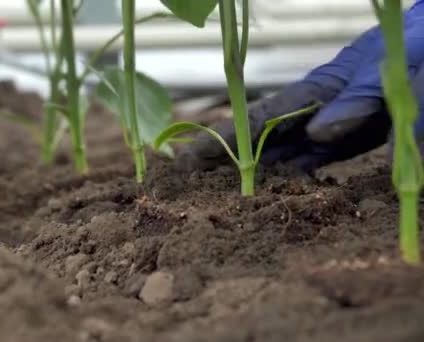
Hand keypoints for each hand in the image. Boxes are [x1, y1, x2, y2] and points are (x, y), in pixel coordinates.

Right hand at [178, 2, 423, 172]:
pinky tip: (274, 189)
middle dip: (228, 153)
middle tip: (189, 175)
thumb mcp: (395, 69)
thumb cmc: (420, 47)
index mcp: (324, 84)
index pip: (266, 115)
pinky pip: (317, 160)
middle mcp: (320, 106)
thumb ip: (360, 99)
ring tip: (220, 188)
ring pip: (285, 150)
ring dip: (255, 169)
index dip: (229, 135)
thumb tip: (318, 132)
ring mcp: (335, 124)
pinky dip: (294, 175)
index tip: (195, 154)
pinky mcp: (354, 138)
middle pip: (265, 135)